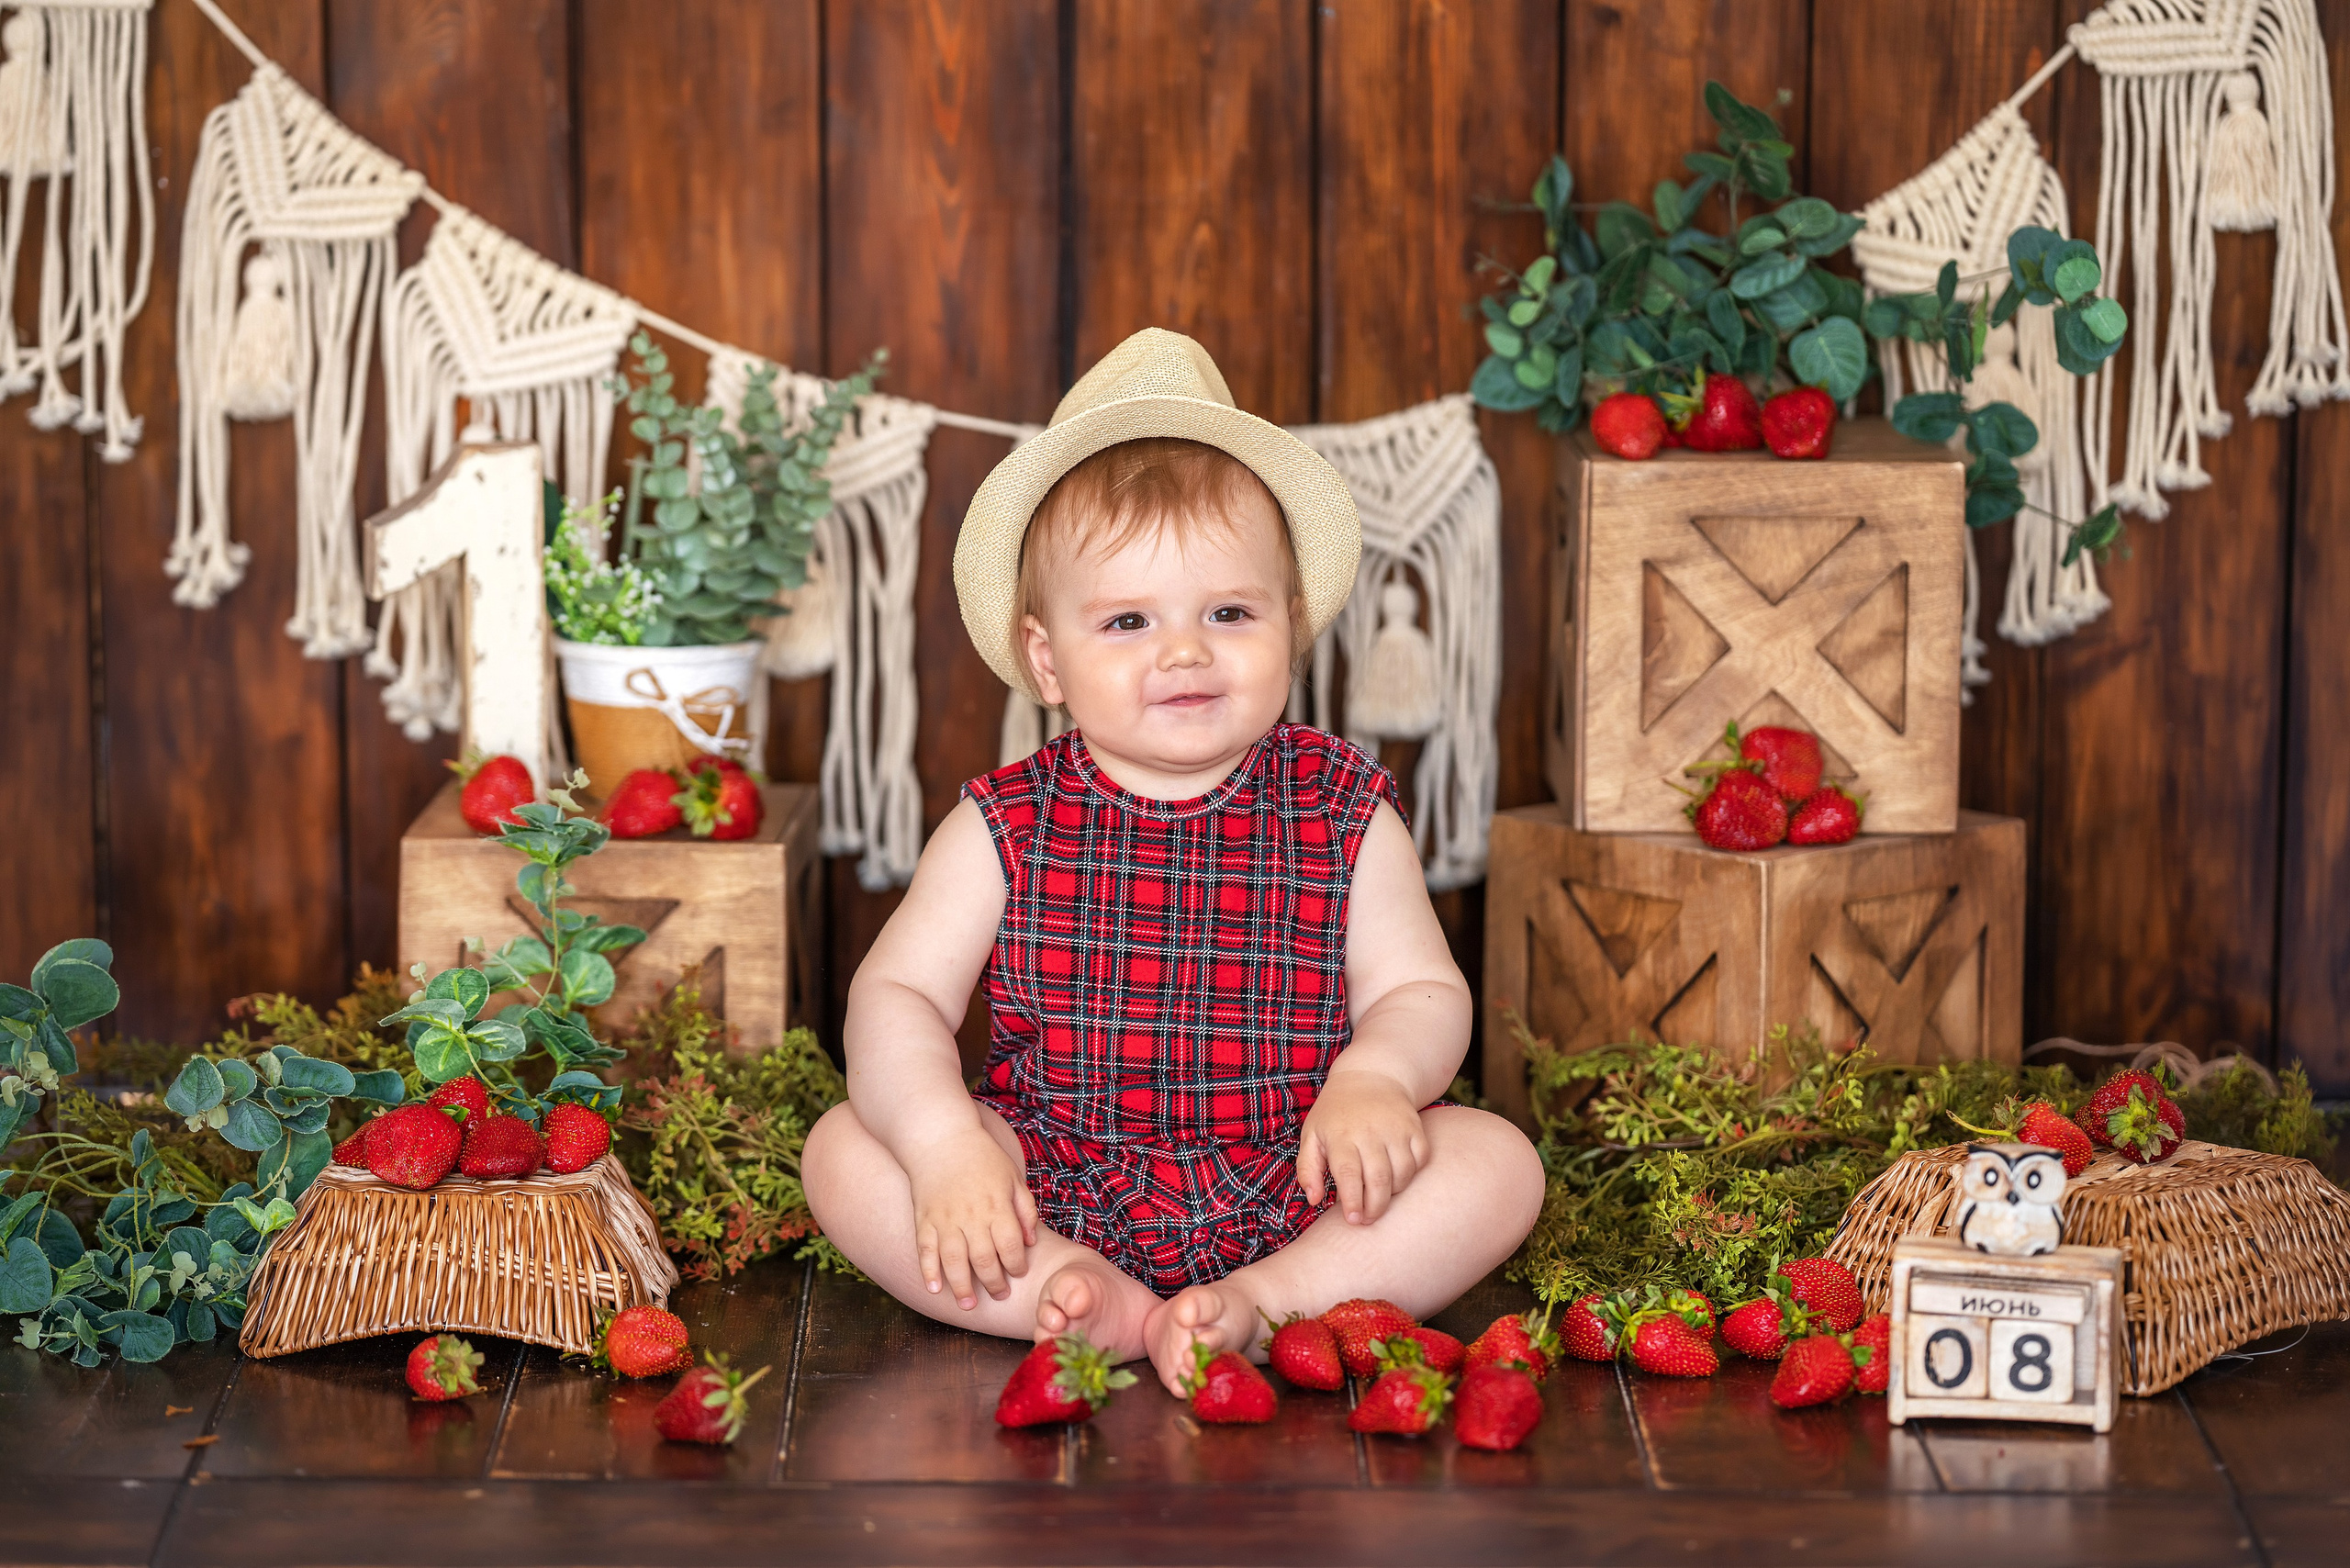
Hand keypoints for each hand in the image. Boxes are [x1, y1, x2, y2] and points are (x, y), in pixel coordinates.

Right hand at [906, 1126, 1038, 1308]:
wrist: (941, 1138)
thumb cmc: (982, 1157)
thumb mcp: (1012, 1177)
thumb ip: (1025, 1210)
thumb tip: (1031, 1242)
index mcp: (997, 1207)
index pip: (1011, 1247)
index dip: (1017, 1265)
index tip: (1018, 1273)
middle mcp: (972, 1217)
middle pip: (985, 1260)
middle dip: (994, 1284)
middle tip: (999, 1295)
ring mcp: (945, 1219)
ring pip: (955, 1262)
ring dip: (962, 1288)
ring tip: (969, 1305)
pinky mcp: (924, 1219)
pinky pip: (926, 1251)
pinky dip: (929, 1272)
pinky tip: (936, 1289)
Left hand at [1297, 1069, 1428, 1224]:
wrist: (1369, 1076)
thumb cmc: (1336, 1113)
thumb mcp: (1312, 1135)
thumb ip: (1308, 1169)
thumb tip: (1313, 1200)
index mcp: (1341, 1136)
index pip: (1349, 1174)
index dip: (1353, 1201)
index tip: (1353, 1220)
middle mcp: (1370, 1131)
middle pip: (1379, 1179)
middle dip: (1375, 1207)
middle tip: (1367, 1219)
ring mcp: (1396, 1128)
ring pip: (1403, 1173)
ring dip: (1393, 1193)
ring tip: (1379, 1195)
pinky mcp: (1415, 1127)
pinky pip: (1420, 1159)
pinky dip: (1412, 1174)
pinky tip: (1396, 1176)